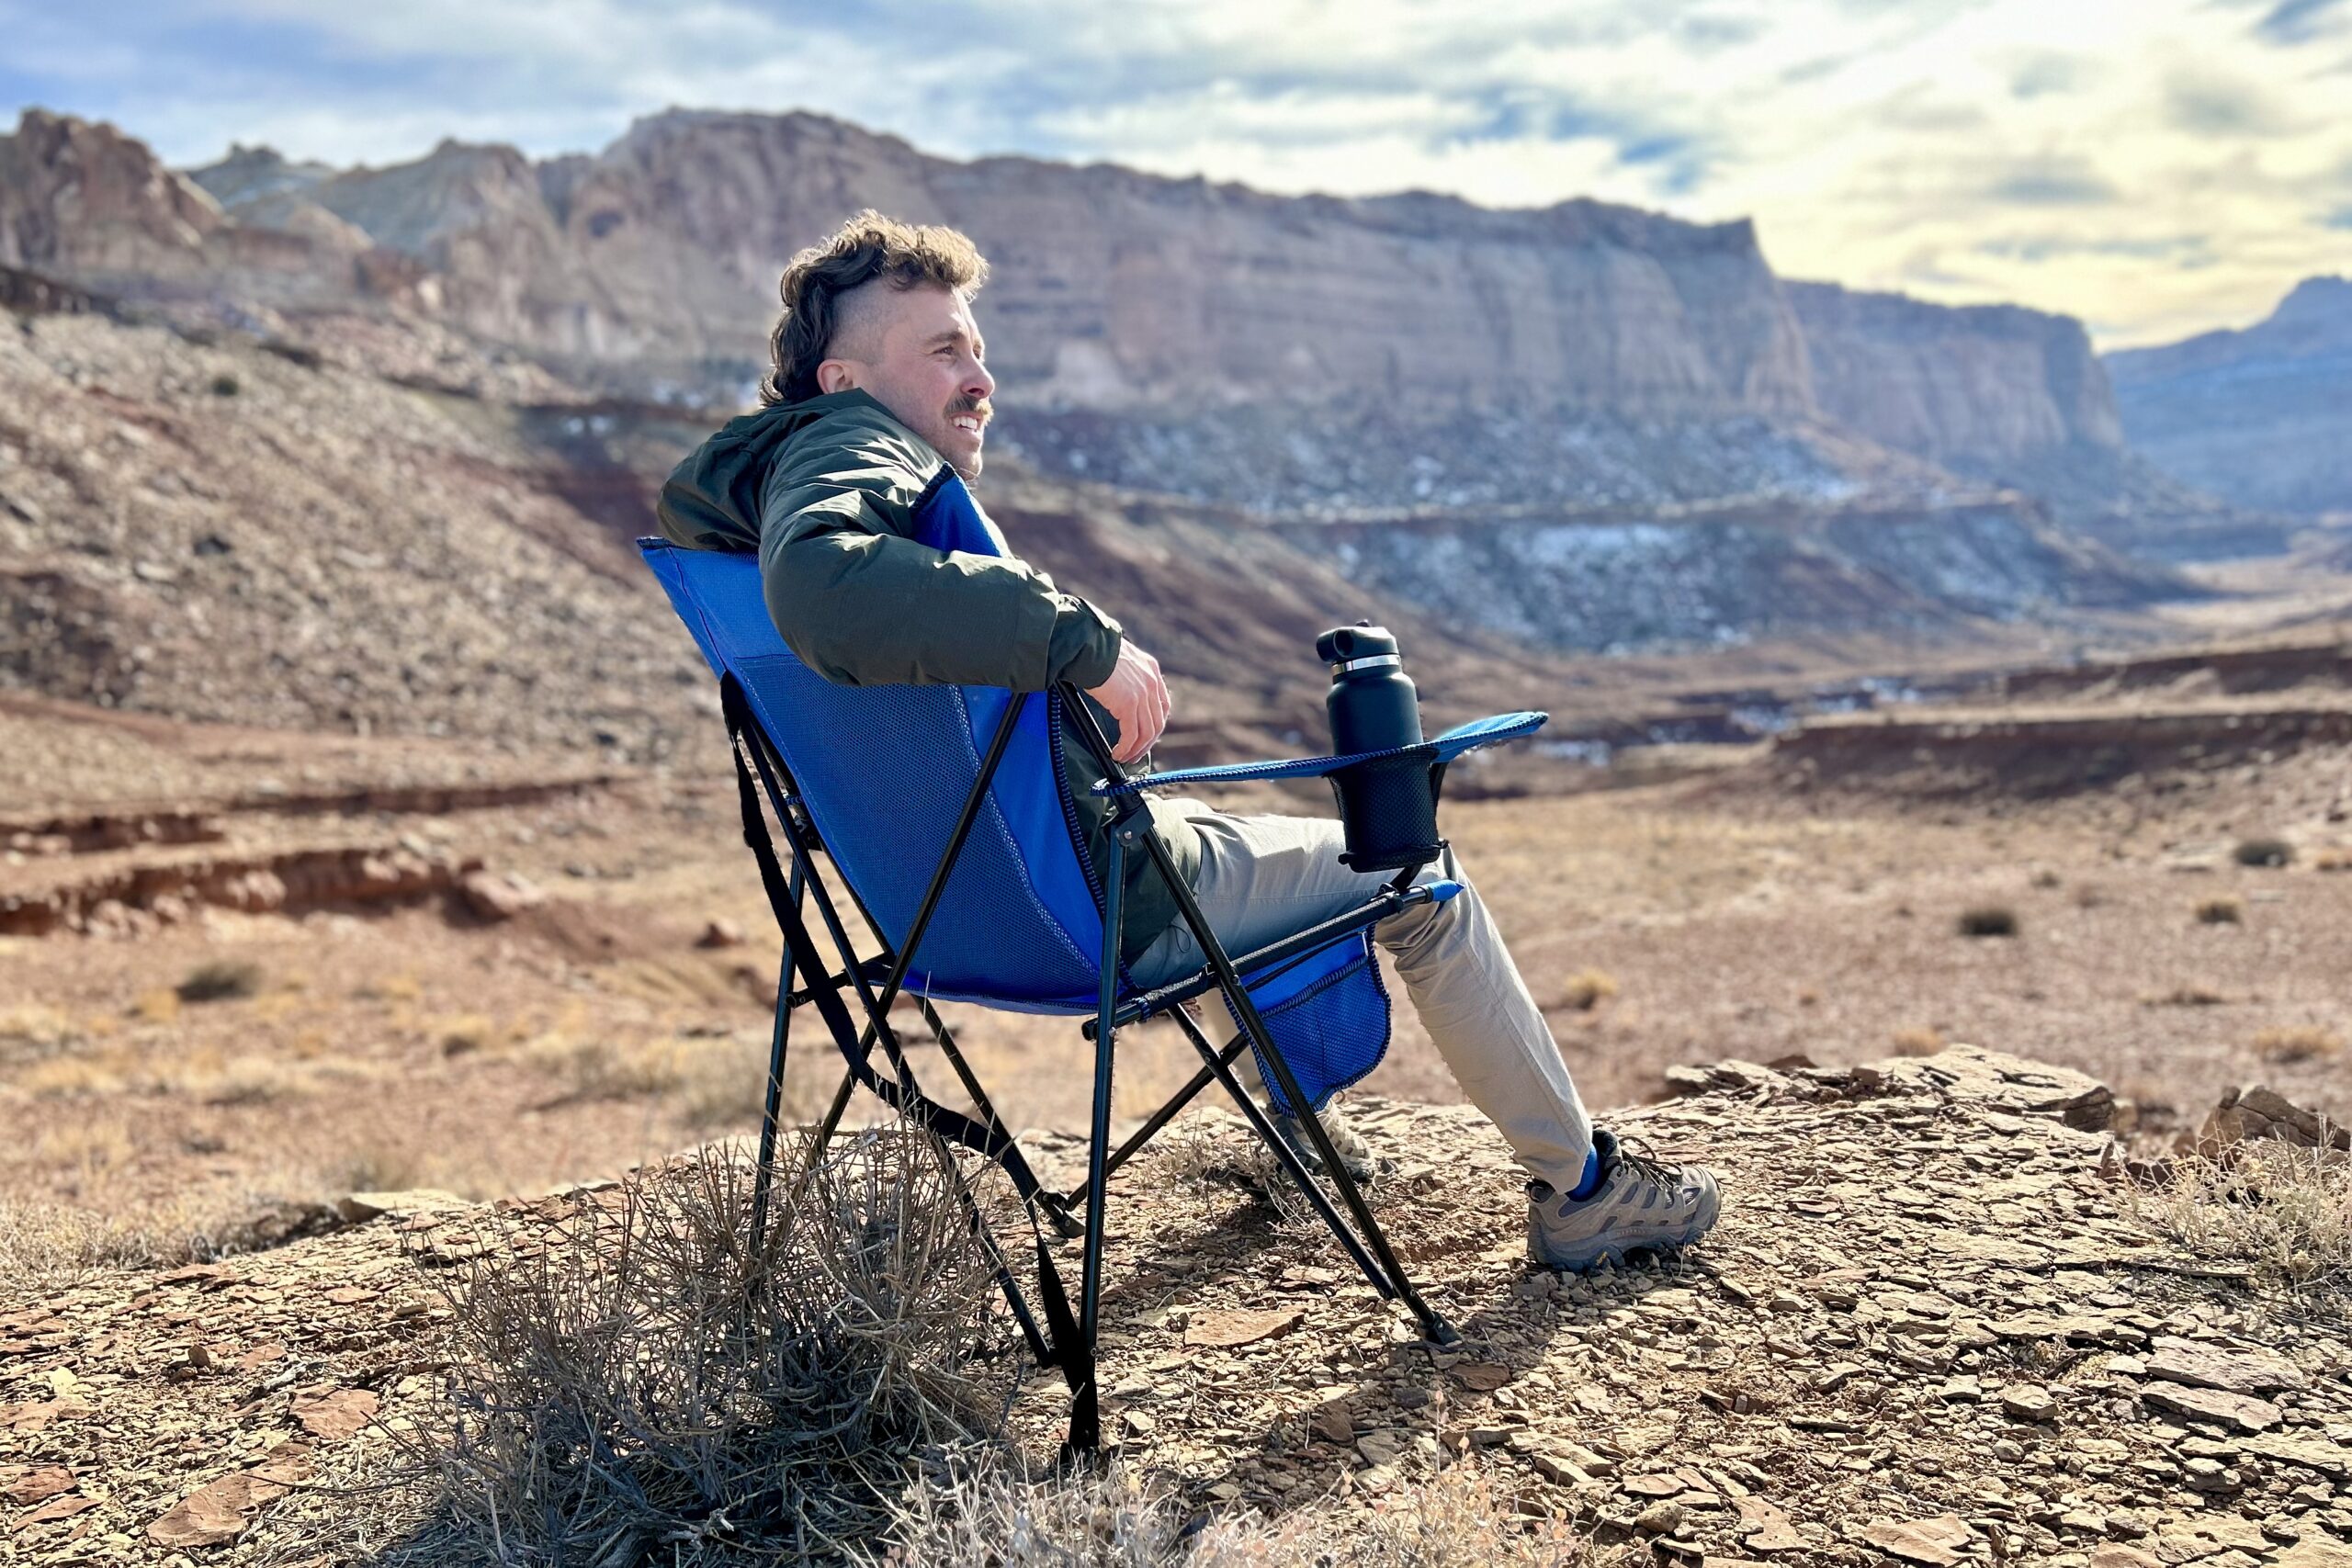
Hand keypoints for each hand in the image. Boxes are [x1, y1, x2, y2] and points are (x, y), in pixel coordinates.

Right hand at [1086, 640, 1169, 763]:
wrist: (1087, 647)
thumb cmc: (1094, 652)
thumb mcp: (1120, 661)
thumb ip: (1127, 677)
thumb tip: (1120, 695)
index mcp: (1151, 670)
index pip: (1163, 705)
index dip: (1155, 725)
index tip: (1146, 736)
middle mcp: (1151, 682)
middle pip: (1157, 722)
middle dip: (1147, 743)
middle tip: (1135, 755)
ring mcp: (1142, 693)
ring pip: (1146, 732)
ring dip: (1136, 749)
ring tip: (1124, 758)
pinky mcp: (1129, 704)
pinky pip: (1131, 734)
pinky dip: (1125, 748)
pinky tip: (1116, 753)